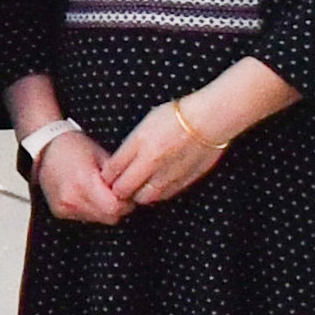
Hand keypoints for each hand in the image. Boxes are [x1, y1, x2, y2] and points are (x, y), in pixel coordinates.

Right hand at [26, 123, 128, 225]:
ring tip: (97, 191)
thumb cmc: (74, 147)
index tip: (126, 193)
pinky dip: (90, 209)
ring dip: (103, 209)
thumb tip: (132, 191)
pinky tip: (85, 194)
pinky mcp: (59, 211)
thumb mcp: (102, 156)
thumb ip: (118, 177)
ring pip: (98, 219)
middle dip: (117, 207)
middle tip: (113, 191)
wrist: (47, 147)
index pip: (116, 208)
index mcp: (83, 181)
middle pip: (109, 217)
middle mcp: (72, 197)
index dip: (126, 202)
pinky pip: (85, 218)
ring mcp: (64, 206)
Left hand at [100, 93, 233, 207]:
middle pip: (124, 188)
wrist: (208, 121)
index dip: (107, 175)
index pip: (113, 169)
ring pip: (144, 197)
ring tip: (136, 188)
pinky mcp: (183, 181)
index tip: (107, 175)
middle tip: (118, 186)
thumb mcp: (144, 126)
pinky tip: (154, 187)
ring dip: (137, 195)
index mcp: (139, 144)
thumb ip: (130, 147)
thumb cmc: (175, 117)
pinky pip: (163, 196)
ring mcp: (168, 173)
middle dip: (117, 189)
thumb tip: (117, 164)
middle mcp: (151, 161)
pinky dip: (156, 195)